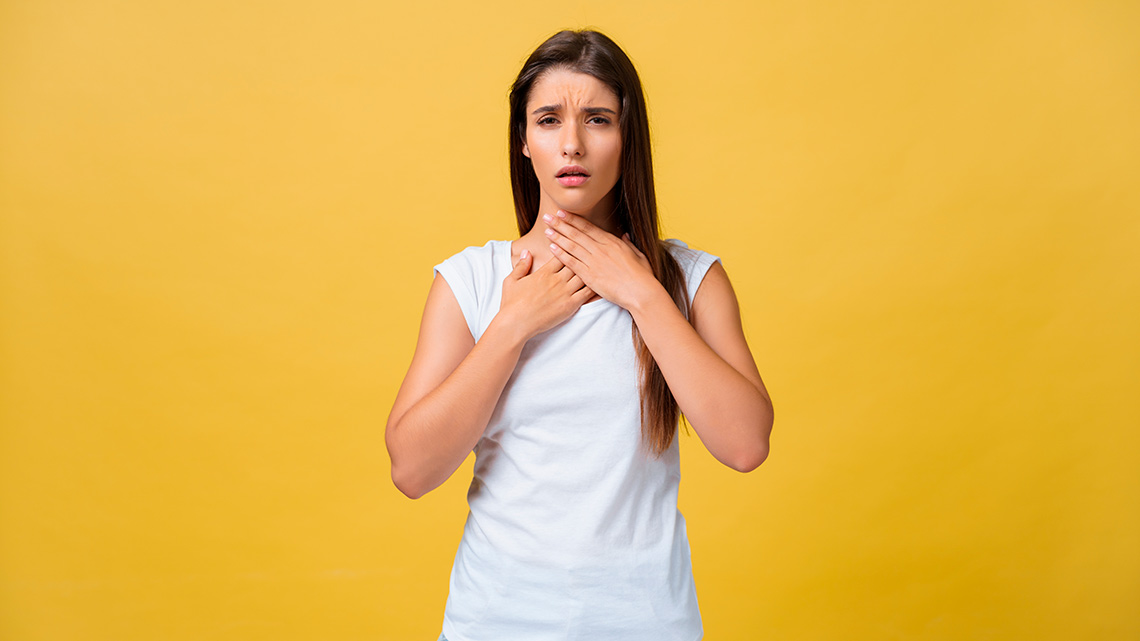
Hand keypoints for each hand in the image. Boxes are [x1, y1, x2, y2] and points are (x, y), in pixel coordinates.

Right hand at [498, 248, 595, 339]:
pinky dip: (595, 286)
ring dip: (591, 270)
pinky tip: (602, 282)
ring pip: (583, 276)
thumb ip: (522, 265)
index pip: (561, 254)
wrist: (515, 323)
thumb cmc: (511, 303)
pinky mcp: (570, 305)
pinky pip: (587, 293)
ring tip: (600, 265)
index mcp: (544, 272)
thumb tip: (527, 252)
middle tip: (593, 252)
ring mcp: (564, 292)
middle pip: (575, 262)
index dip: (568, 248)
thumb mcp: (512, 280)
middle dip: (582, 256)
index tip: (574, 244)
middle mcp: (556, 280)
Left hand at [543, 210, 658, 309]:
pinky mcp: (590, 275)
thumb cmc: (642, 275)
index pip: (588, 228)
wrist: (641, 291)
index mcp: (612, 242)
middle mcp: (601, 249)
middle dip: (560, 224)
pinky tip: (552, 248)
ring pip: (572, 246)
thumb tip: (624, 236)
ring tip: (546, 230)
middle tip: (547, 217)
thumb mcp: (637, 255)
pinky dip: (561, 254)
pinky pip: (572, 263)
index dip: (574, 220)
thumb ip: (628, 244)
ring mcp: (594, 262)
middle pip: (576, 234)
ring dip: (558, 237)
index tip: (562, 213)